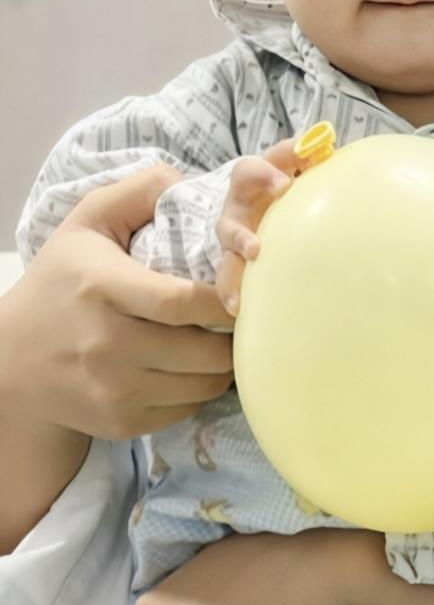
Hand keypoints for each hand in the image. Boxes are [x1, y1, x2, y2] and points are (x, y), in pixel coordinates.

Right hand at [1, 167, 232, 440]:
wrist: (12, 359)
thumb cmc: (60, 281)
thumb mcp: (87, 222)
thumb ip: (140, 191)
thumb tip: (190, 183)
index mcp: (102, 288)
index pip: (183, 302)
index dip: (223, 300)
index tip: (240, 290)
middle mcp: (107, 344)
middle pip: (202, 350)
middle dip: (231, 335)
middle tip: (240, 318)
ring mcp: (114, 389)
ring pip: (202, 384)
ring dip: (220, 364)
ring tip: (217, 340)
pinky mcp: (121, 422)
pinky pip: (186, 408)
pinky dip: (197, 389)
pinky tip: (188, 367)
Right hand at [215, 138, 307, 314]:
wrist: (259, 200)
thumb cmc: (285, 182)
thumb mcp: (293, 164)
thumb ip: (306, 157)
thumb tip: (327, 148)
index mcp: (251, 181)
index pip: (251, 171)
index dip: (264, 176)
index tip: (283, 184)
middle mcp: (236, 211)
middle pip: (229, 222)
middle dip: (240, 236)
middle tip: (256, 249)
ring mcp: (233, 239)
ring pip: (225, 260)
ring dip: (232, 276)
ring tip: (238, 298)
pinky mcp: (234, 261)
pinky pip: (228, 281)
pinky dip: (231, 294)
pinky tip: (239, 310)